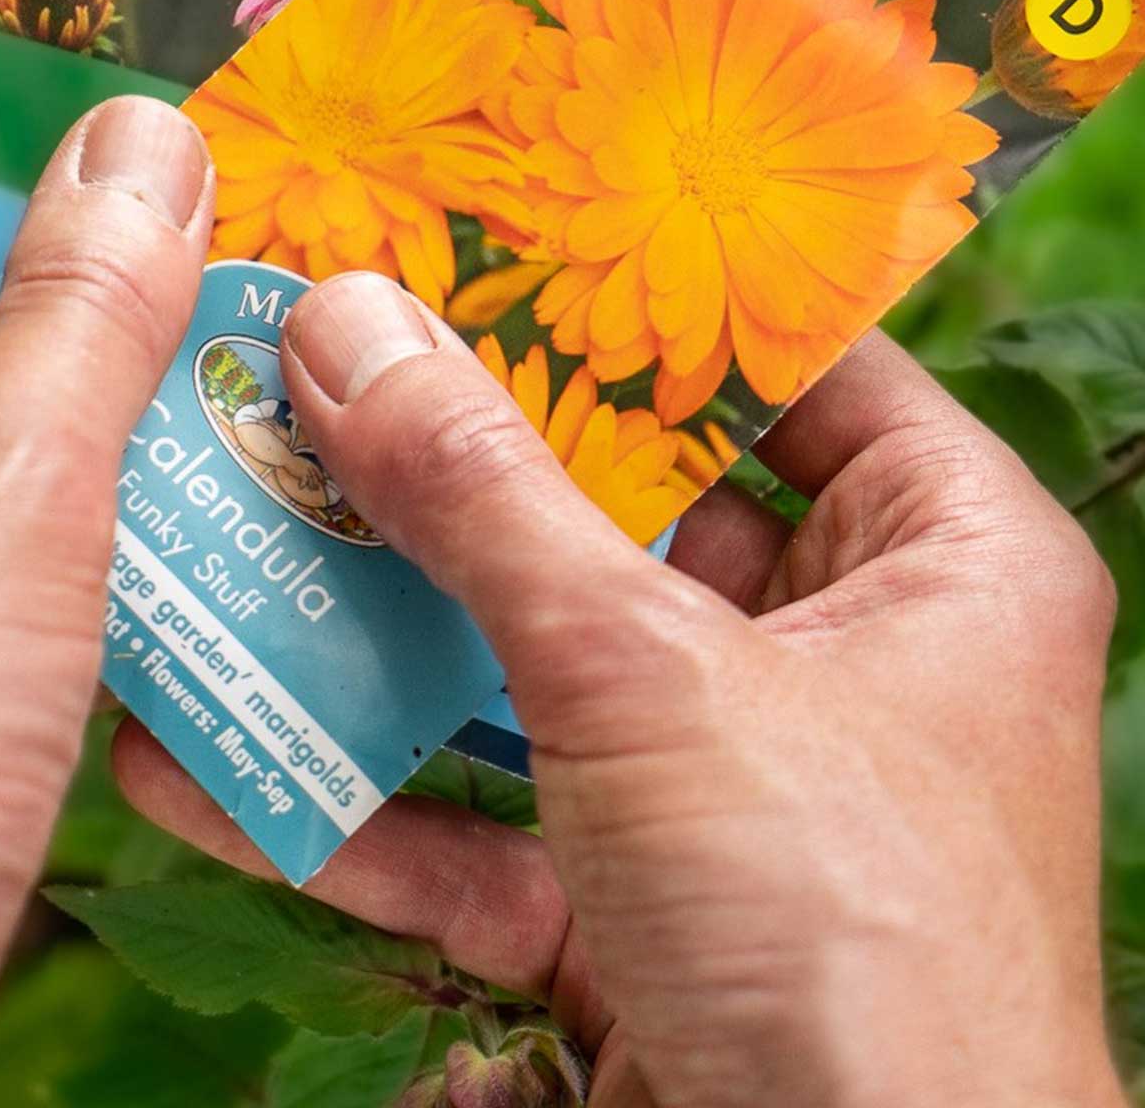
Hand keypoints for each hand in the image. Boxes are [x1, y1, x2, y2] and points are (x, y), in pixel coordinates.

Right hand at [113, 272, 1123, 1107]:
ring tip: (210, 525)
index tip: (471, 211)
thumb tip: (351, 323)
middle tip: (295, 352)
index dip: (635, 286)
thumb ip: (487, 500)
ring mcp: (742, 804)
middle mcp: (857, 663)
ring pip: (531, 674)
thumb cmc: (852, 935)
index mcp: (947, 558)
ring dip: (370, 630)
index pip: (791, 362)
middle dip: (449, 459)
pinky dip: (356, 806)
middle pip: (627, 515)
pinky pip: (488, 832)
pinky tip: (197, 753)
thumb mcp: (648, 675)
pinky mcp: (642, 928)